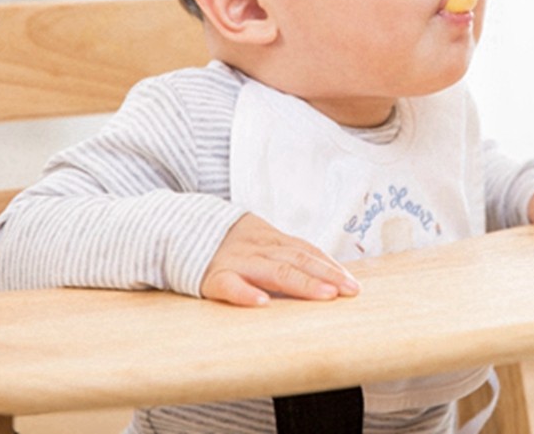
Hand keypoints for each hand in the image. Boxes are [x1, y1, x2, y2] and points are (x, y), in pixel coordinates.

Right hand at [200, 213, 359, 306]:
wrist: (181, 231)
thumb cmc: (230, 246)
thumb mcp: (260, 243)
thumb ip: (287, 256)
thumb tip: (324, 275)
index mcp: (272, 240)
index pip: (307, 251)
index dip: (330, 265)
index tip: (352, 283)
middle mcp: (259, 249)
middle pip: (298, 261)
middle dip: (326, 275)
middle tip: (349, 290)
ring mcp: (237, 261)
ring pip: (273, 271)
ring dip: (301, 283)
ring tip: (324, 295)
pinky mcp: (213, 277)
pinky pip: (231, 285)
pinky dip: (246, 293)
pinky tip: (262, 303)